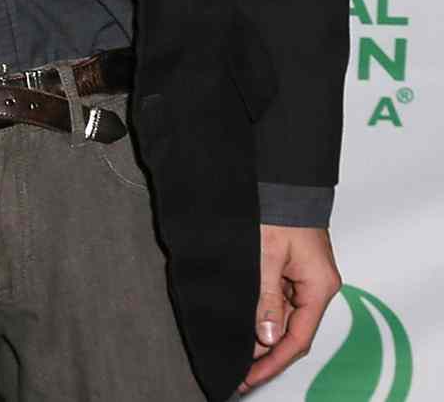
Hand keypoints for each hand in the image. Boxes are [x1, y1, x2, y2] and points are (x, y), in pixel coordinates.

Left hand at [239, 224, 339, 391]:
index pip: (298, 337)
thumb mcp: (267, 254)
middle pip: (292, 331)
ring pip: (283, 317)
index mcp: (318, 286)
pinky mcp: (291, 271)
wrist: (283, 182)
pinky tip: (245, 325)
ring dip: (262, 335)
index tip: (251, 375)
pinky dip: (262, 315)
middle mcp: (316, 287)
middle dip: (267, 353)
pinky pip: (278, 301)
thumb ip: (266, 296)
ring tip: (238, 353)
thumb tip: (268, 335)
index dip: (274, 360)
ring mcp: (304, 280)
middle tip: (240, 370)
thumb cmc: (279, 209)